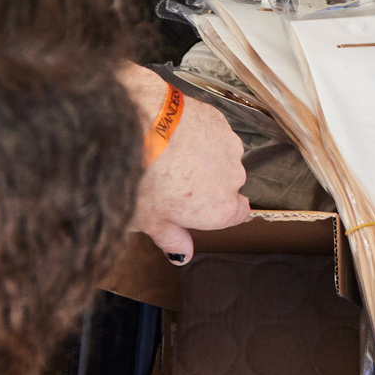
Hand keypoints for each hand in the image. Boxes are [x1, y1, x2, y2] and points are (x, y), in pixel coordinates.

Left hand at [120, 63, 251, 262]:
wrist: (135, 124)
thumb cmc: (141, 177)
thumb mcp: (149, 220)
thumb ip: (172, 239)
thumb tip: (182, 255)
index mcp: (221, 209)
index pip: (239, 214)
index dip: (219, 211)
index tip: (200, 208)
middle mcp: (233, 178)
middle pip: (228, 184)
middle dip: (208, 183)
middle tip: (173, 180)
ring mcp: (228, 146)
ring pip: (222, 156)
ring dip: (204, 156)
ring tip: (170, 153)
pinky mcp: (218, 119)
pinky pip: (213, 131)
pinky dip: (198, 134)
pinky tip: (172, 133)